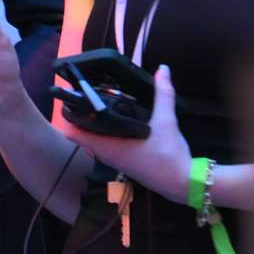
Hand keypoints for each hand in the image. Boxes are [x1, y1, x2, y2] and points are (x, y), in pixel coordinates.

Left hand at [62, 64, 191, 204]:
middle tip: (85, 95)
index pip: (74, 133)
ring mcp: (114, 161)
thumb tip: (162, 69)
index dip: (68, 116)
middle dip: (81, 117)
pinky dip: (106, 135)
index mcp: (108, 146)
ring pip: (94, 141)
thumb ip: (163, 94)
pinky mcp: (124, 163)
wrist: (184, 183)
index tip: (71, 99)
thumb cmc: (169, 154)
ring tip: (98, 105)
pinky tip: (117, 122)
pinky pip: (106, 147)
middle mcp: (106, 155)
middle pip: (82, 135)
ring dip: (94, 126)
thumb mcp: (166, 121)